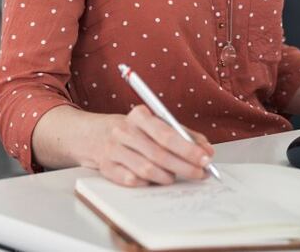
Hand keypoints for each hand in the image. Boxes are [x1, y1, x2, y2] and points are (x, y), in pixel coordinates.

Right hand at [89, 105, 214, 186]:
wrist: (92, 135)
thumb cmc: (132, 131)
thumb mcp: (155, 124)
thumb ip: (183, 134)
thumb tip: (207, 150)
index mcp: (139, 116)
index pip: (167, 134)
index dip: (188, 148)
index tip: (206, 158)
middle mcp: (124, 131)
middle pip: (159, 154)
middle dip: (184, 166)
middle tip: (199, 174)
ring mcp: (113, 150)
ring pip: (146, 170)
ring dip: (166, 177)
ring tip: (173, 177)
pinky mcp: (106, 168)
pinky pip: (131, 181)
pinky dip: (146, 183)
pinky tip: (152, 180)